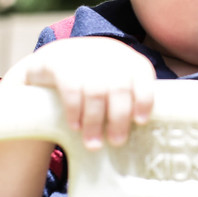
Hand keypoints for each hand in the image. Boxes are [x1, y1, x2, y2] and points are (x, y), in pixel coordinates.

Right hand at [0, 37, 154, 148]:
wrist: (53, 58)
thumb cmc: (91, 77)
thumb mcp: (112, 78)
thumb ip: (126, 96)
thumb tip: (139, 131)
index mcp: (126, 58)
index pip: (143, 73)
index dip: (144, 97)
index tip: (140, 121)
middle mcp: (107, 53)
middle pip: (119, 87)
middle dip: (119, 118)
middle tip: (116, 142)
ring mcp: (83, 56)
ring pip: (95, 92)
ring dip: (95, 122)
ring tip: (93, 143)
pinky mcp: (60, 63)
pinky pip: (71, 89)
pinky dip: (74, 111)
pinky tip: (75, 126)